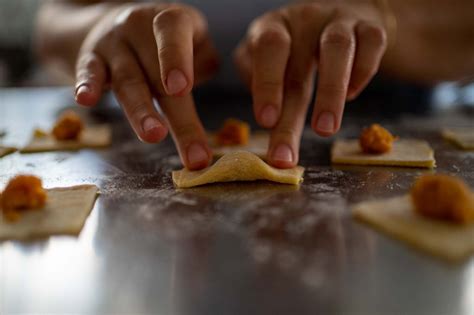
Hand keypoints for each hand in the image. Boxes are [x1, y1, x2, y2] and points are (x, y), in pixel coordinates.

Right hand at [74, 3, 218, 169]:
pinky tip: (85, 101)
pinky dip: (87, 86)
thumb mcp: (192, 40)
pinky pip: (88, 73)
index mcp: (170, 20)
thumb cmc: (167, 42)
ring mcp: (112, 44)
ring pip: (127, 82)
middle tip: (193, 154)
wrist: (117, 24)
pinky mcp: (90, 59)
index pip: (172, 31)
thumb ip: (203, 62)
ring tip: (153, 135)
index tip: (181, 89)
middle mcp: (138, 27)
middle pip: (158, 76)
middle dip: (178, 118)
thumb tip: (198, 85)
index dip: (175, 58)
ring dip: (140, 112)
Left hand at [235, 2, 387, 167]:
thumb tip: (266, 115)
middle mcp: (304, 20)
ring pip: (338, 50)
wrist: (337, 18)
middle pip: (297, 68)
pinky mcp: (370, 27)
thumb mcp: (267, 59)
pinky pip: (372, 44)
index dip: (267, 85)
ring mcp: (339, 20)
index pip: (268, 50)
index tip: (266, 122)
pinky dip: (362, 72)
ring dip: (331, 94)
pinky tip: (352, 95)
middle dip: (290, 118)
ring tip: (324, 130)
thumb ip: (257, 80)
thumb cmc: (293, 49)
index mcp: (272, 27)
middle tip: (285, 156)